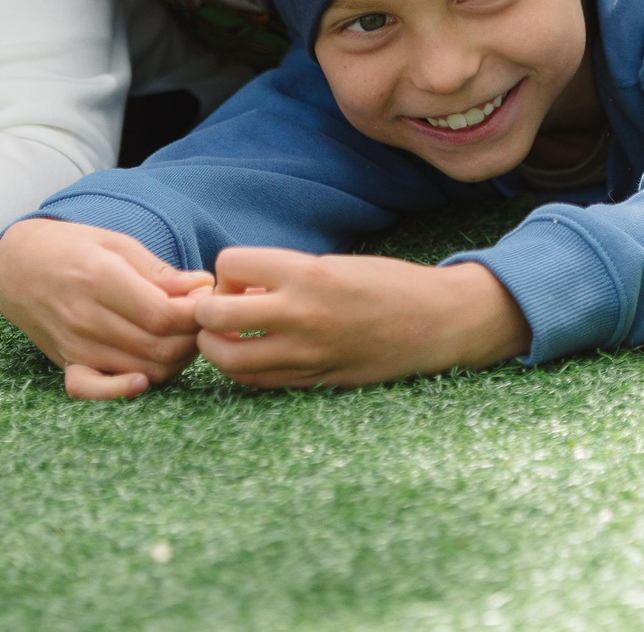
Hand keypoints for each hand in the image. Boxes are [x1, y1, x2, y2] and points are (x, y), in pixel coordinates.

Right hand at [0, 218, 211, 399]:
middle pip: (158, 347)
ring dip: (174, 362)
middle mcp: (86, 317)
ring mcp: (75, 345)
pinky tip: (142, 381)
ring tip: (181, 338)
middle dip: (192, 338)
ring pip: (142, 371)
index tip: (206, 303)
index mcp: (101, 278)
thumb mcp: (116, 243)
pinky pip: (93, 392)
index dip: (196, 315)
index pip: (163, 316)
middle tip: (201, 322)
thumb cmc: (72, 248)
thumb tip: (202, 286)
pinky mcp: (67, 364)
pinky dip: (121, 392)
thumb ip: (159, 271)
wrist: (17, 266)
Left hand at [192, 248, 530, 389]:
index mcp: (307, 273)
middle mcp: (301, 313)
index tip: (246, 278)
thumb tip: (235, 288)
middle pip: (213, 314)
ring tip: (230, 336)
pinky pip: (255, 381)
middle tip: (222, 308)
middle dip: (207, 310)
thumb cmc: (386, 284)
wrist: (436, 322)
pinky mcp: (314, 381)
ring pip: (226, 358)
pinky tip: (255, 355)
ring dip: (216, 345)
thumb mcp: (332, 263)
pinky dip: (242, 369)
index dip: (229, 271)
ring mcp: (306, 353)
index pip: (228, 264)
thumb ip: (283, 276)